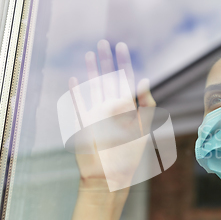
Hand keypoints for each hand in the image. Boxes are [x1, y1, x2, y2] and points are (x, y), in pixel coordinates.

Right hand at [69, 40, 155, 191]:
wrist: (110, 176)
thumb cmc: (129, 156)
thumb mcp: (142, 129)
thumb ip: (146, 105)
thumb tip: (145, 80)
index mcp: (127, 108)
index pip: (125, 80)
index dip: (124, 63)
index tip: (122, 46)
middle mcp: (112, 108)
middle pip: (108, 79)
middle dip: (106, 61)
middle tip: (103, 42)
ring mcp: (97, 114)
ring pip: (94, 87)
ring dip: (92, 71)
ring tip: (90, 54)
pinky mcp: (84, 123)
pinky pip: (78, 103)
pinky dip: (76, 91)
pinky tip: (74, 79)